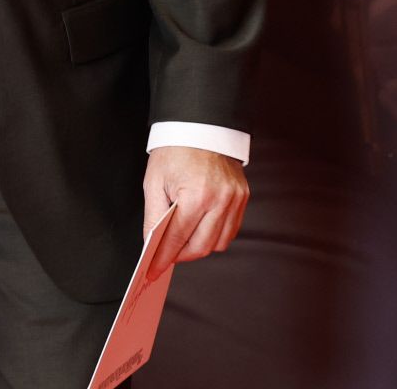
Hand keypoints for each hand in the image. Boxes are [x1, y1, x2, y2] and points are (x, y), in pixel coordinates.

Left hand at [142, 146, 247, 280]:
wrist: (200, 127)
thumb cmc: (174, 152)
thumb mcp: (154, 182)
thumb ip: (154, 217)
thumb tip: (153, 245)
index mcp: (195, 195)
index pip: (178, 238)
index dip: (164, 257)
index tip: (154, 269)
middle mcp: (220, 200)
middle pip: (201, 247)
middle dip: (181, 256)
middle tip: (166, 256)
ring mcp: (235, 200)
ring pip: (218, 243)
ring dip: (198, 247)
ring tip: (182, 242)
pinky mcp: (243, 198)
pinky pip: (230, 230)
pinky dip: (214, 236)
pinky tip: (199, 230)